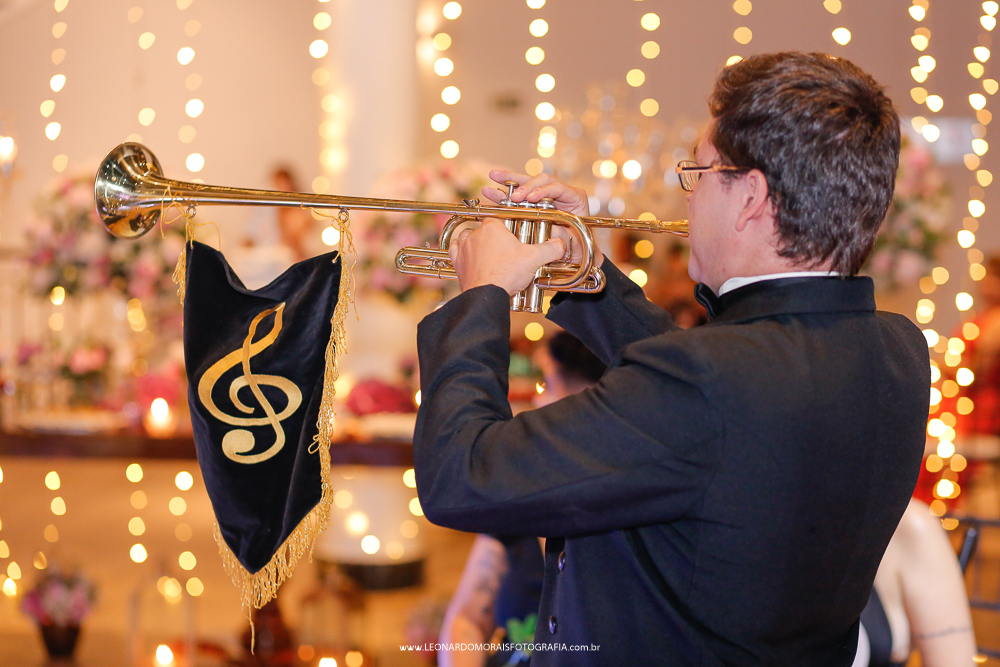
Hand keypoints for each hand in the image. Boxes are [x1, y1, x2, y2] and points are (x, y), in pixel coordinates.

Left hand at [449, 219, 565, 294]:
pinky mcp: (457, 262)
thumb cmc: (507, 274)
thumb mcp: (534, 259)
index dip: (508, 224)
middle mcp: (475, 234)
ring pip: (467, 236)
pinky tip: (468, 254)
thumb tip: (561, 244)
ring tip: (488, 251)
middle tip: (507, 248)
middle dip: (495, 236)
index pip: (500, 217)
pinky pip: (455, 250)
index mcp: (492, 227)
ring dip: (476, 241)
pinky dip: (461, 250)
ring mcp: (463, 248)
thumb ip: (550, 248)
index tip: (515, 232)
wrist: (486, 295)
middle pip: (485, 228)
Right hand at [482, 170, 602, 267]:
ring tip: (494, 175)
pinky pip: (519, 195)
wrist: (574, 253)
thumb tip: (547, 230)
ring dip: (509, 179)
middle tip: (515, 197)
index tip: (531, 198)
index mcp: (575, 197)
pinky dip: (504, 192)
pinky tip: (491, 189)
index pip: (558, 187)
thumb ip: (560, 233)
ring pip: (527, 183)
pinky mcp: (533, 203)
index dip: (544, 191)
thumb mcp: (572, 241)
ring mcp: (545, 195)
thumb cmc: (576, 247)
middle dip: (525, 186)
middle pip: (541, 181)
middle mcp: (560, 193)